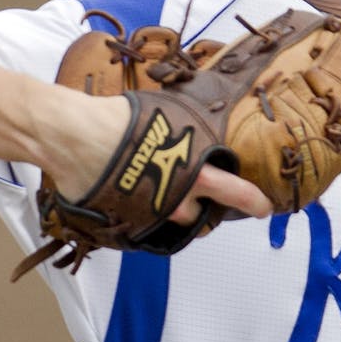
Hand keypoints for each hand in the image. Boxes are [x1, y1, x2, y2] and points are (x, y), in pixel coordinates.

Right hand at [44, 91, 271, 221]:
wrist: (77, 138)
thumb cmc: (120, 121)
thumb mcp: (166, 115)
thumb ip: (186, 131)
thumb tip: (193, 129)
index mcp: (195, 172)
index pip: (236, 193)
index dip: (253, 202)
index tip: (263, 207)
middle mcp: (177, 200)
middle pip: (205, 219)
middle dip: (207, 212)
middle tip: (202, 201)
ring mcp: (152, 217)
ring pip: (176, 225)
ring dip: (177, 214)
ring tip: (162, 194)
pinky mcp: (127, 226)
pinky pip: (146, 226)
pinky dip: (145, 215)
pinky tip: (135, 197)